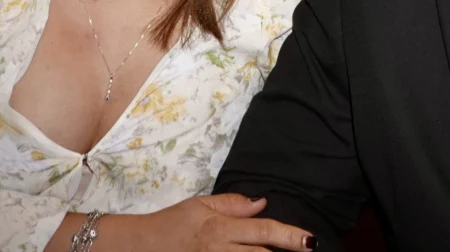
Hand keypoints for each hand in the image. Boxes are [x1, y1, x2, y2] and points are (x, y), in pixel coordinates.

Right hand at [116, 193, 314, 250]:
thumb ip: (232, 204)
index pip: (263, 231)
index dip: (289, 236)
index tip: (310, 241)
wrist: (139, 246)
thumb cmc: (171, 223)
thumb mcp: (199, 204)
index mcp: (221, 228)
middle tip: (308, 250)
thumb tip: (262, 202)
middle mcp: (219, 250)